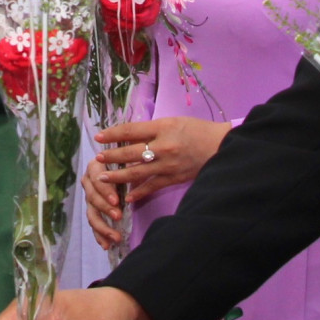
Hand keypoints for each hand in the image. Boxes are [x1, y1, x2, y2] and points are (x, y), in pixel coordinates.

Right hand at [82, 159, 123, 250]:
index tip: (117, 201)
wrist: (121, 167)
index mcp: (94, 167)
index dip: (105, 190)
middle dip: (105, 209)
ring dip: (103, 227)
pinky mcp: (92, 210)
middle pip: (93, 198)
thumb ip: (130, 168)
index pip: (96, 178)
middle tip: (119, 217)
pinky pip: (94, 224)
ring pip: (92, 214)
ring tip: (116, 237)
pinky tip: (106, 245)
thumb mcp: (130, 162)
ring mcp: (89, 197)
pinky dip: (100, 235)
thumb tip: (136, 175)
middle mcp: (88, 182)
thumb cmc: (127, 162)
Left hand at [92, 118, 231, 205]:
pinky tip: (128, 197)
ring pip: (136, 172)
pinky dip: (139, 192)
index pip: (131, 130)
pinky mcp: (174, 178)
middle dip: (111, 156)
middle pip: (130, 153)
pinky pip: (152, 187)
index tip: (99, 136)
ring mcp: (168, 165)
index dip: (112, 134)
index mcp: (162, 128)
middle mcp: (163, 147)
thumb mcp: (173, 121)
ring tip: (103, 177)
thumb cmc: (197, 130)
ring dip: (118, 176)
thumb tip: (129, 135)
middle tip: (97, 158)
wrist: (221, 146)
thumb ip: (153, 129)